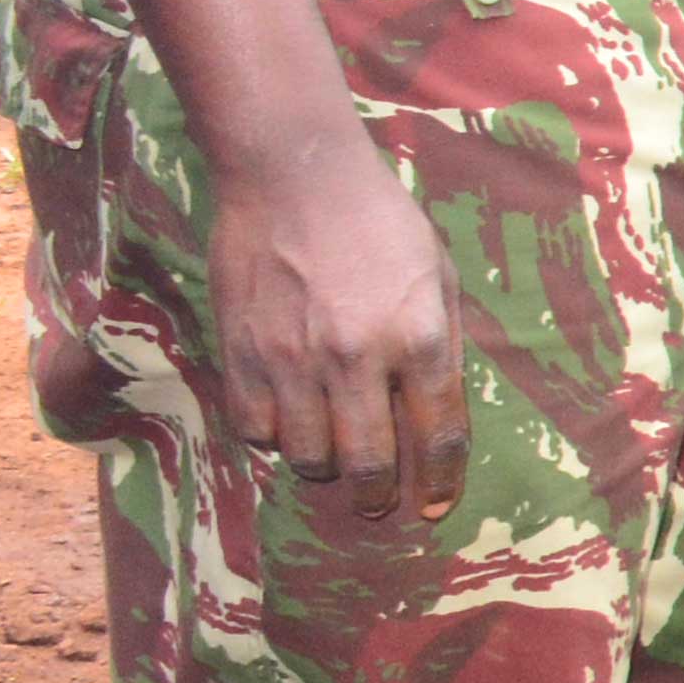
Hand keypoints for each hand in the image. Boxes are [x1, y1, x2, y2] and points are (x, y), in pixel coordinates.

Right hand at [208, 121, 467, 520]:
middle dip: (374, 496)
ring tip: (329, 453)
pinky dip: (271, 437)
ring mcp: (294, 360)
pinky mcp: (242, 354)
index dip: (439, 482)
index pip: (438, 435)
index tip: (434, 506)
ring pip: (306, 455)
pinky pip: (254, 428)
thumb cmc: (380, 219)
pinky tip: (284, 421)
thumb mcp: (437, 273)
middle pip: (368, 463)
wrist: (295, 175)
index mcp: (420, 337)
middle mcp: (359, 358)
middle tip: (374, 502)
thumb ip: (441, 343)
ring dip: (322, 465)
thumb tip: (439, 408)